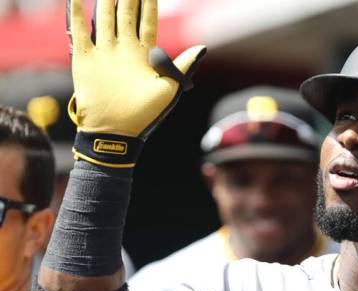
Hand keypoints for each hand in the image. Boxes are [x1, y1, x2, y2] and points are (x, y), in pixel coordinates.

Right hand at [67, 0, 205, 165]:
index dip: (148, 2)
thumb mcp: (170, 89)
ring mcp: (104, 52)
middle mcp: (124, 48)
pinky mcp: (85, 59)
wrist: (116, 131)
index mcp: (145, 53)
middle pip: (125, 13)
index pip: (147, 20)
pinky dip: (75, 14)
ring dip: (105, 0)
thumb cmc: (146, 114)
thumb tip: (202, 47)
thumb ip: (183, 66)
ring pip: (103, 17)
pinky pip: (78, 32)